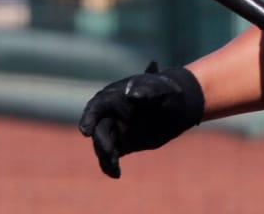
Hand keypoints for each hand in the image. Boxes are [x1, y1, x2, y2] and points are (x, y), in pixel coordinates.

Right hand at [77, 62, 203, 177]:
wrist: (178, 106)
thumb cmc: (167, 92)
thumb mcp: (162, 89)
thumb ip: (149, 91)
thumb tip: (134, 96)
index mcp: (116, 97)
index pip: (97, 106)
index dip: (89, 118)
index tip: (86, 131)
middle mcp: (111, 114)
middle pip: (98, 129)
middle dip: (101, 142)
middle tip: (110, 153)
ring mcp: (115, 129)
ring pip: (103, 145)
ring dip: (105, 157)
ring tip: (114, 170)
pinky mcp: (122, 144)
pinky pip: (111, 156)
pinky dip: (110, 165)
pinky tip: (116, 174)